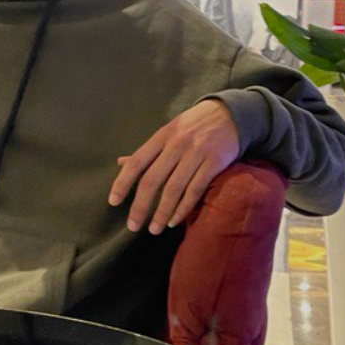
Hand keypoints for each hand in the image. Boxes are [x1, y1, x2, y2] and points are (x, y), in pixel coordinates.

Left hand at [108, 100, 238, 234]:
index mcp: (162, 136)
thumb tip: (121, 163)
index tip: (113, 202)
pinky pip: (195, 190)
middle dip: (140, 206)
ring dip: (162, 212)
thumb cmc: (194, 126)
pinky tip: (174, 220)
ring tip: (154, 229)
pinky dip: (183, 208)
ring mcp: (196, 153)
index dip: (122, 183)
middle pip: (153, 179)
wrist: (230, 114)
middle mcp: (177, 144)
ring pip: (174, 188)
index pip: (137, 162)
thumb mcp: (169, 131)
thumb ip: (148, 150)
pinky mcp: (214, 162)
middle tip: (133, 226)